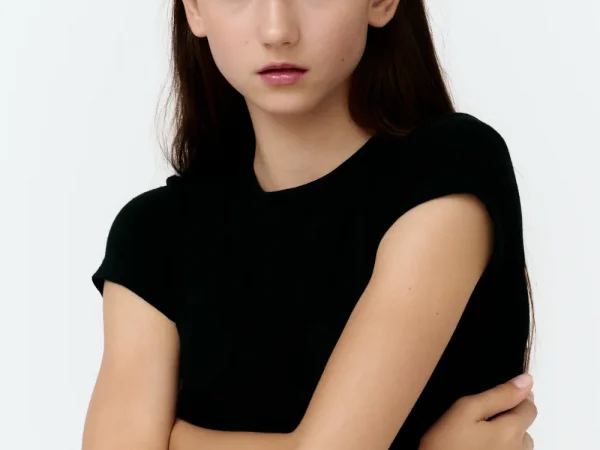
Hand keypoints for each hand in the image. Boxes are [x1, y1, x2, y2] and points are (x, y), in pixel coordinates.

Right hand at [419, 374, 536, 449]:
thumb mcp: (465, 410)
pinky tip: (478, 449)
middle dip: (509, 418)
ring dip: (505, 438)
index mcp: (512, 430)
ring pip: (517, 445)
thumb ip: (498, 395)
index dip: (516, 396)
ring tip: (478, 437)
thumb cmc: (446, 445)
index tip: (496, 396)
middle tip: (480, 419)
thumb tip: (526, 380)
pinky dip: (499, 449)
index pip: (528, 407)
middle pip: (524, 427)